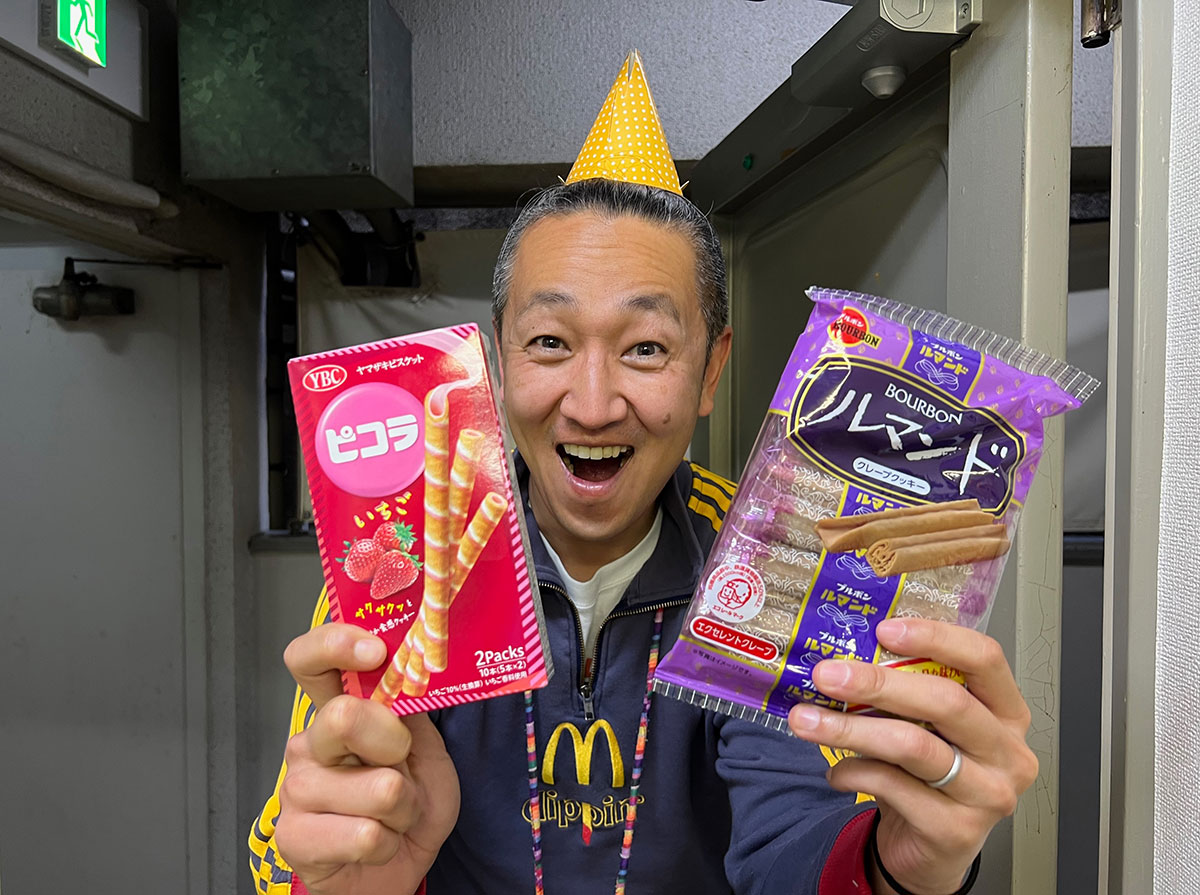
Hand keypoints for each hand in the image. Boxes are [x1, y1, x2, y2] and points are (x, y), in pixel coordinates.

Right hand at [274, 623, 460, 894]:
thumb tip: (403, 670)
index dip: (336, 644)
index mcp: (338, 710)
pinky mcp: (293, 836)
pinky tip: (378, 844)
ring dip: (404, 808)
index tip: (375, 651)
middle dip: (394, 746)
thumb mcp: (424, 749)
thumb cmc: (409, 804)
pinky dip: (388, 843)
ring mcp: (296, 789)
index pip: (310, 660)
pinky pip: (364, 835)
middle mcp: (310, 742)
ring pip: (375, 788)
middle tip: (401, 765)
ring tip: (395, 816)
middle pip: (343, 717)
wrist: (399, 868)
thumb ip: (408, 711)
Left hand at [787, 618, 1037, 894]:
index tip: (883, 630)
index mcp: (1007, 712)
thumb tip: (842, 656)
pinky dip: (855, 771)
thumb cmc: (928, 774)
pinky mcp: (957, 830)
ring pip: (914, 745)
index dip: (936, 637)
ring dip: (851, 729)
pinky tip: (834, 770)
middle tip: (826, 675)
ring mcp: (988, 794)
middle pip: (946, 701)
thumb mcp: (928, 726)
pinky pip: (895, 787)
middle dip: (878, 683)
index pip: (984, 659)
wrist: (929, 848)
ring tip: (807, 721)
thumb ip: (905, 692)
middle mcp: (1009, 752)